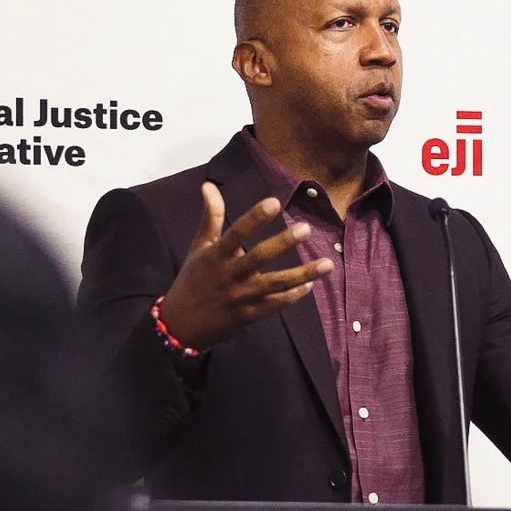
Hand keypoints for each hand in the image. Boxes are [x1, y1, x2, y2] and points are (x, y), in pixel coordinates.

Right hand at [159, 182, 333, 350]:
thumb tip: (209, 185)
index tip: (274, 202)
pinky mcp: (248, 315)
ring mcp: (240, 297)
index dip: (254, 218)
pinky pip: (275, 305)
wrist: (181, 325)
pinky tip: (311, 283)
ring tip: (328, 263)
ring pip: (275, 285)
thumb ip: (210, 217)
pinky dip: (294, 295)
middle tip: (306, 229)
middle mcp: (229, 275)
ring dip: (303, 274)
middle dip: (283, 243)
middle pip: (259, 258)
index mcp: (216, 256)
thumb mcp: (199, 247)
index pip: (236, 233)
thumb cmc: (193, 279)